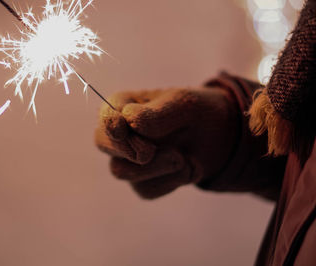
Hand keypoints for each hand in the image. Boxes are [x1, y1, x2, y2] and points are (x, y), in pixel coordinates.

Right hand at [95, 87, 238, 198]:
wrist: (219, 136)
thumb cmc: (195, 112)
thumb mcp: (184, 104)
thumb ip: (156, 114)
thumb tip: (128, 121)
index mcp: (124, 104)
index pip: (106, 114)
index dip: (110, 123)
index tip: (121, 128)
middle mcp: (121, 133)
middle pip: (102, 143)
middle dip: (127, 148)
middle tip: (149, 151)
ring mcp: (128, 159)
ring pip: (121, 171)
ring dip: (156, 167)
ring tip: (182, 157)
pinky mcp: (143, 182)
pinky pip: (146, 190)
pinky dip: (171, 181)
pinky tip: (188, 166)